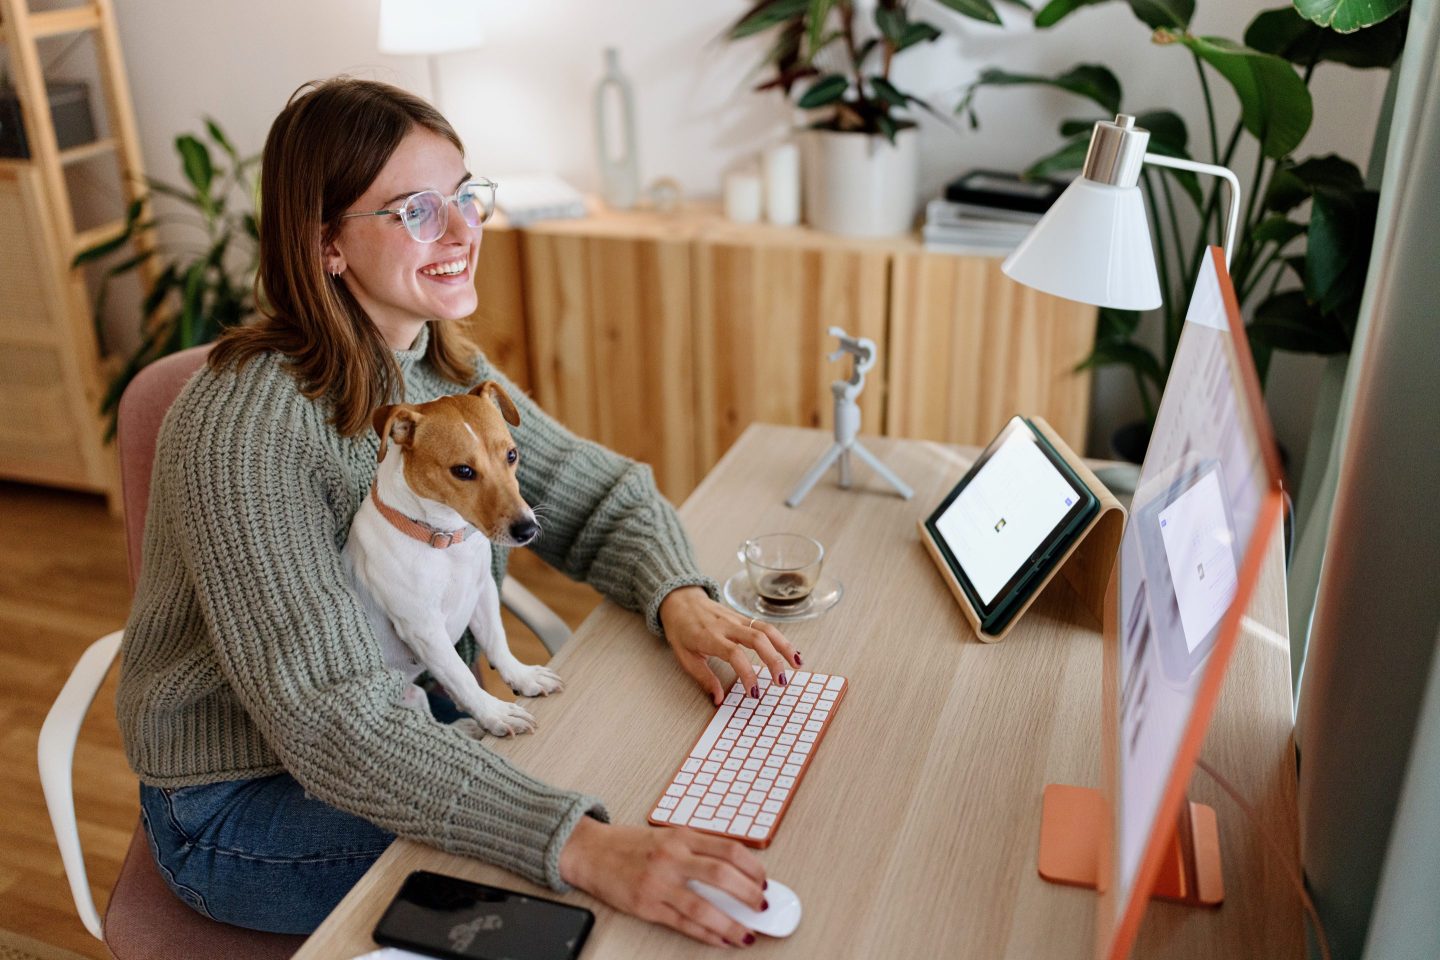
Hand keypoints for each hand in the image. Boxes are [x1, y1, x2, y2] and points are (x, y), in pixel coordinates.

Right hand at [559, 818, 767, 946]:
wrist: (590, 851)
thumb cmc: (629, 845)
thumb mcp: (668, 837)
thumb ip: (698, 850)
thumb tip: (735, 873)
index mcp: (681, 836)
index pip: (729, 849)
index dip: (753, 868)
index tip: (764, 881)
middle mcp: (672, 857)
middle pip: (723, 876)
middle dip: (749, 895)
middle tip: (762, 907)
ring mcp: (659, 883)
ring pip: (705, 907)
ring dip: (732, 924)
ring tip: (746, 934)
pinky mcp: (647, 906)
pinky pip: (684, 924)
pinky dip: (707, 935)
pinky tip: (720, 940)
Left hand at [659, 587, 801, 705]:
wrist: (680, 601)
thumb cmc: (681, 630)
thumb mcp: (685, 657)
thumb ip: (703, 678)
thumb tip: (719, 699)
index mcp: (710, 637)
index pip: (734, 654)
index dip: (747, 673)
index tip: (753, 692)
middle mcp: (727, 626)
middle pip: (757, 639)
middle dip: (773, 660)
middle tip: (782, 681)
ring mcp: (737, 619)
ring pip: (766, 629)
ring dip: (784, 646)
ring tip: (798, 664)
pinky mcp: (744, 617)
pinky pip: (765, 626)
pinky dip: (781, 639)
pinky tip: (791, 652)